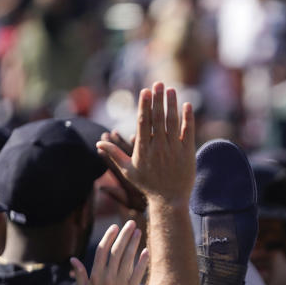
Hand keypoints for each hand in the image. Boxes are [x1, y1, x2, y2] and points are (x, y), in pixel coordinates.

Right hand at [70, 221, 148, 284]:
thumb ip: (80, 275)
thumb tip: (73, 259)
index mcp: (95, 276)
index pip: (102, 252)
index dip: (109, 238)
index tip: (115, 227)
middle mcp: (108, 278)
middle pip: (117, 252)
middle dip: (124, 236)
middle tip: (131, 223)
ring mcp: (120, 284)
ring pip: (128, 260)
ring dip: (134, 244)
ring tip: (138, 232)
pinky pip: (137, 273)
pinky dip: (142, 261)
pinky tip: (146, 251)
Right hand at [96, 82, 195, 209]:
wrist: (170, 201)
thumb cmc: (148, 186)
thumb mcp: (128, 171)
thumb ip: (114, 154)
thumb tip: (98, 143)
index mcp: (144, 150)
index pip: (143, 123)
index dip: (145, 105)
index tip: (145, 91)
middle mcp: (159, 148)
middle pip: (158, 118)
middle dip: (158, 99)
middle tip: (158, 83)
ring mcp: (174, 150)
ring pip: (173, 123)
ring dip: (171, 105)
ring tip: (170, 90)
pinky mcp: (188, 153)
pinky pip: (188, 132)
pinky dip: (188, 119)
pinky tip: (187, 105)